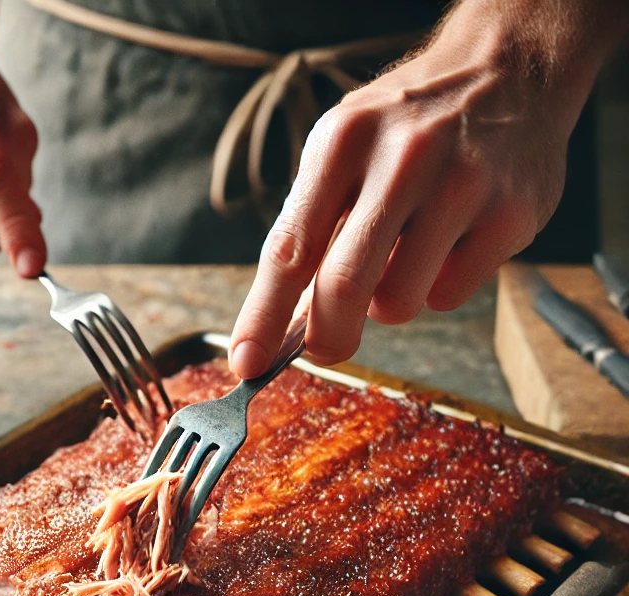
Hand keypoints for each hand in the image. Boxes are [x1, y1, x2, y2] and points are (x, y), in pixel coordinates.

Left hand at [228, 0, 619, 376]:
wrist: (509, 70)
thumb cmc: (406, 127)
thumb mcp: (343, 151)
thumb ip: (310, 229)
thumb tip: (281, 324)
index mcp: (344, 140)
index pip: (291, 248)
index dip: (263, 316)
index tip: (246, 363)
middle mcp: (404, 157)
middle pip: (344, 286)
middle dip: (326, 336)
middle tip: (325, 347)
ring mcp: (464, 183)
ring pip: (398, 303)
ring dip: (389, 302)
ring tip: (404, 253)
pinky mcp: (512, 213)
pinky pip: (449, 297)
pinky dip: (438, 287)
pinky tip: (450, 241)